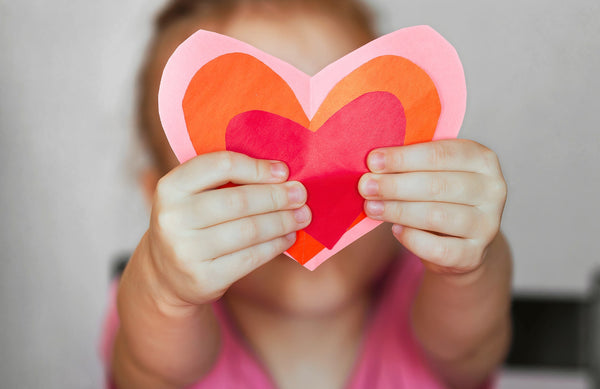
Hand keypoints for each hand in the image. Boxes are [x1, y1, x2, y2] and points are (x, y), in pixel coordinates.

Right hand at [146, 151, 310, 309]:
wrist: (165, 275)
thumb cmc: (192, 223)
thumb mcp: (192, 195)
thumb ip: (226, 180)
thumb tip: (282, 174)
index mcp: (170, 186)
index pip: (220, 166)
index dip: (257, 168)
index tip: (283, 171)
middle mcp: (173, 218)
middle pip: (239, 201)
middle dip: (277, 197)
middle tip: (301, 195)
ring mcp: (186, 251)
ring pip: (249, 230)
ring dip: (282, 222)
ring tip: (302, 216)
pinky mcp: (204, 278)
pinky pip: (251, 257)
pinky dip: (275, 245)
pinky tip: (288, 237)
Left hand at [359, 139, 506, 274]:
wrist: (461, 241)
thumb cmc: (439, 196)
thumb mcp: (433, 172)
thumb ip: (411, 164)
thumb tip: (372, 164)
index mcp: (482, 159)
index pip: (441, 154)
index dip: (404, 157)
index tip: (373, 161)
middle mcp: (493, 190)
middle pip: (437, 185)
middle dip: (395, 185)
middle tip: (365, 186)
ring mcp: (487, 225)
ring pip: (436, 216)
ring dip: (398, 210)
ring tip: (371, 207)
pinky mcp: (474, 254)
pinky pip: (438, 248)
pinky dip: (412, 238)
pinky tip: (395, 230)